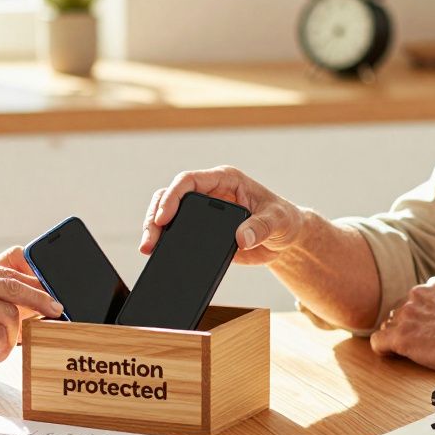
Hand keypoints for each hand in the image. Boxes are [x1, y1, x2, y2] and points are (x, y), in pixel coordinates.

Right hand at [0, 257, 61, 373]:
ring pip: (8, 315)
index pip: (7, 273)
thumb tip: (11, 310)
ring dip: (11, 338)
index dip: (34, 285)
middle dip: (41, 302)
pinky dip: (1, 348)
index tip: (51, 297)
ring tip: (0, 351)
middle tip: (56, 314)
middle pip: (15, 287)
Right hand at [141, 166, 304, 264]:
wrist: (286, 238)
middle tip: (150, 239)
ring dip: (154, 229)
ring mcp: (203, 211)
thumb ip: (260, 227)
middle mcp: (210, 192)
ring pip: (167, 213)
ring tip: (148, 248)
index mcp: (225, 180)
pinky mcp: (201, 231)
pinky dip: (165, 241)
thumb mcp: (277, 221)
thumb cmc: (284, 220)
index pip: (190, 180)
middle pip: (171, 196)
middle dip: (156, 216)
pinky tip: (158, 254)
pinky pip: (176, 232)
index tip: (163, 217)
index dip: (173, 196)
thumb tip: (241, 237)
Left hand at [369, 275, 434, 374]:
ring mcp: (407, 315)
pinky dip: (384, 350)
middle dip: (407, 328)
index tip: (429, 331)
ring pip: (389, 328)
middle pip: (398, 314)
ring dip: (399, 340)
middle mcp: (416, 294)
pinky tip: (394, 357)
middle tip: (425, 345)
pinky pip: (378, 343)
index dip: (419, 318)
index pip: (414, 301)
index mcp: (434, 285)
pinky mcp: (401, 337)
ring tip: (419, 353)